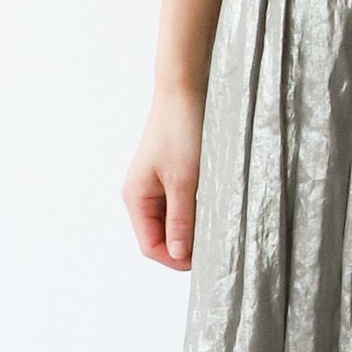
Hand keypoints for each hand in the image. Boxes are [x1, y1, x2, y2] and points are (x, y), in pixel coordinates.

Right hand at [121, 83, 205, 269]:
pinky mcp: (171, 175)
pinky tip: (213, 207)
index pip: (150, 246)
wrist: (185, 91)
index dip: (176, 258)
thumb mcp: (184, 180)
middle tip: (216, 245)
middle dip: (184, 245)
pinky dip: (195, 210)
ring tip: (216, 226)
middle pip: (160, 236)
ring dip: (192, 227)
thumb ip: (180, 220)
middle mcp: (141, 195)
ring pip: (172, 221)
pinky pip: (180, 204)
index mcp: (136, 198)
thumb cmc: (181, 131)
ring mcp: (156, 185)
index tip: (205, 260)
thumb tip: (179, 256)